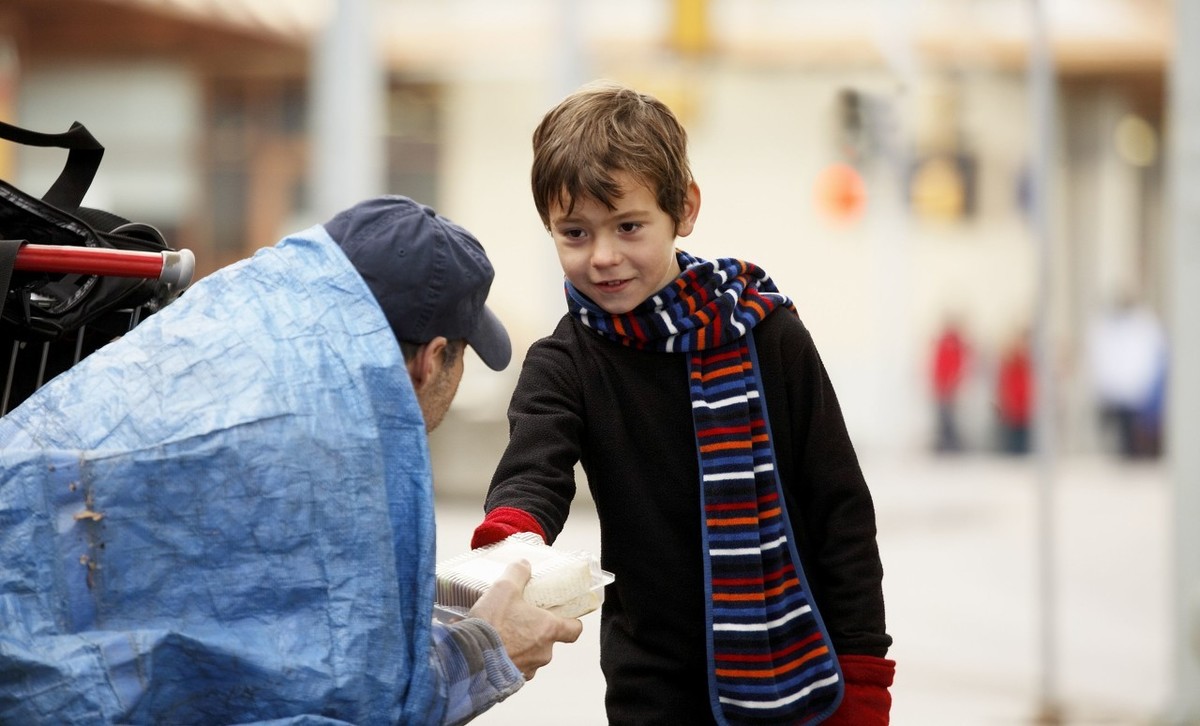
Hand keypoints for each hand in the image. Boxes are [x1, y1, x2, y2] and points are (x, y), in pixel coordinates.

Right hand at [467, 559, 583, 679]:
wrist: (470, 658)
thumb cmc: (492, 624)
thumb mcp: (504, 588)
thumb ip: (517, 573)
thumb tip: (523, 565)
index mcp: (548, 629)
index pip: (575, 630)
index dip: (572, 622)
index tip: (564, 617)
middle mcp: (543, 652)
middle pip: (548, 641)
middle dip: (535, 631)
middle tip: (519, 620)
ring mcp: (529, 669)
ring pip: (531, 655)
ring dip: (520, 646)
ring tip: (501, 634)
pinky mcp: (512, 681)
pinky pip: (515, 668)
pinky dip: (507, 659)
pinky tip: (492, 649)